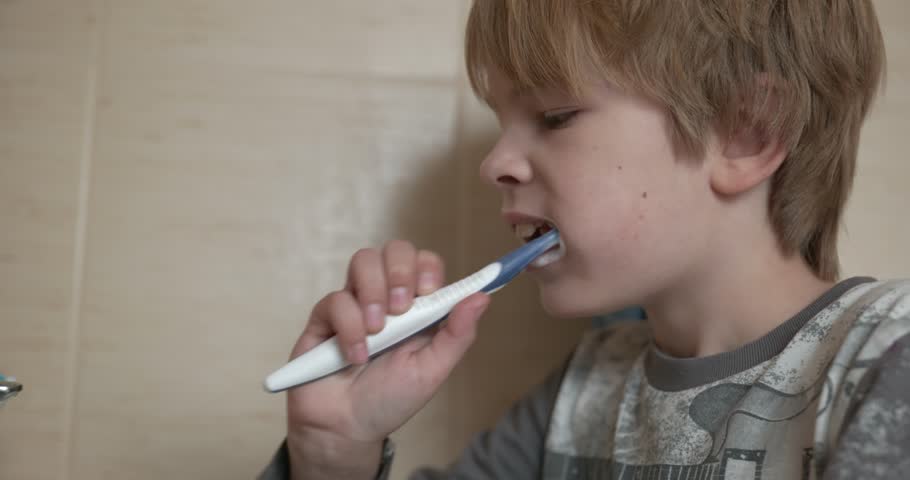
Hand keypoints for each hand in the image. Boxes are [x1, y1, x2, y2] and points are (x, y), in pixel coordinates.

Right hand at [284, 240, 489, 478]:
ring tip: (377, 331)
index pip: (426, 262)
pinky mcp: (325, 316)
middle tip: (401, 309)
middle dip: (401, 272)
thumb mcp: (432, 371)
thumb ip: (458, 335)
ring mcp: (355, 303)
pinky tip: (355, 356)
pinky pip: (336, 299)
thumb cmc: (391, 399)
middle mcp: (386, 297)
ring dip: (373, 293)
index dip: (428, 268)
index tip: (429, 291)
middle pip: (395, 249)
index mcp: (418, 307)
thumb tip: (483, 296)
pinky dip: (349, 328)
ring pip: (363, 260)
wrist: (346, 429)